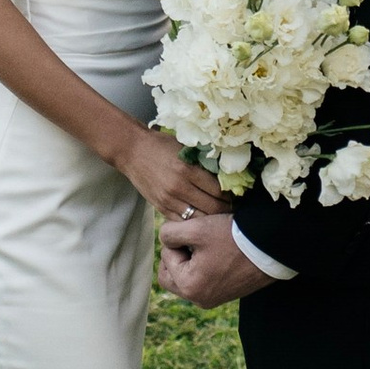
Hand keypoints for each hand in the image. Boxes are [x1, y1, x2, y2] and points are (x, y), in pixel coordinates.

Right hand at [117, 126, 234, 217]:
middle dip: (226, 210)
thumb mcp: (185, 149)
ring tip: (220, 216)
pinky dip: (195, 223)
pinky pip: (183, 222)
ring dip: (212, 220)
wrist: (132, 150)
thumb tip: (227, 174)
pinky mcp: (161, 208)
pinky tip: (202, 219)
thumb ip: (203, 162)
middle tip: (233, 209)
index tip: (238, 196)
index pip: (219, 191)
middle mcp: (179, 188)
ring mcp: (169, 200)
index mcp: (188, 170)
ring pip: (199, 219)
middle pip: (212, 208)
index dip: (232, 196)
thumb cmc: (161, 145)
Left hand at [158, 212, 265, 308]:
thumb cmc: (232, 237)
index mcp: (189, 287)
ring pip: (185, 278)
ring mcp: (212, 299)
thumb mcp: (196, 228)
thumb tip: (165, 240)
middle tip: (194, 240)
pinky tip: (217, 253)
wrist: (271, 247)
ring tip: (207, 245)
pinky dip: (202, 267)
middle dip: (177, 254)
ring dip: (189, 260)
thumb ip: (169, 234)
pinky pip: (202, 281)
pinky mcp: (224, 295)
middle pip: (170, 275)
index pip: (166, 258)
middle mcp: (199, 299)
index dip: (177, 240)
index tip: (198, 232)